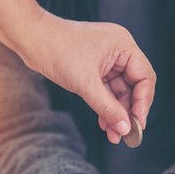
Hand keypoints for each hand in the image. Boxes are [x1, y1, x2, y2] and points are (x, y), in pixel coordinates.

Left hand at [22, 13, 155, 143]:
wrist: (29, 38)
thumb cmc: (57, 50)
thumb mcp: (85, 83)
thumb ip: (107, 107)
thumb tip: (125, 128)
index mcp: (124, 45)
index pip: (145, 77)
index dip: (143, 103)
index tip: (137, 125)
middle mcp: (119, 50)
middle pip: (133, 86)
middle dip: (128, 111)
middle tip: (126, 135)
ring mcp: (107, 59)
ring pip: (119, 91)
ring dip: (116, 112)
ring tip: (113, 135)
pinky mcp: (94, 67)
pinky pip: (106, 90)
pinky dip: (105, 106)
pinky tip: (104, 123)